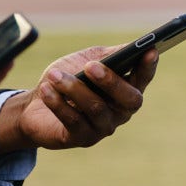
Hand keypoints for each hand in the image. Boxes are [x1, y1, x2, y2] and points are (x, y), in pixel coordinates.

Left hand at [0, 45, 157, 153]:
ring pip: (97, 108)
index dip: (148, 67)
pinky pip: (74, 121)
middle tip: (90, 66)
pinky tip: (46, 89)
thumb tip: (131, 47)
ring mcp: (104, 127)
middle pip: (129, 99)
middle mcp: (121, 111)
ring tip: (55, 75)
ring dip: (74, 89)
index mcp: (127, 89)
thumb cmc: (69, 78)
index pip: (143, 79)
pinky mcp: (82, 139)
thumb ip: (110, 55)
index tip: (149, 51)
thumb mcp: (88, 59)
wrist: (35, 105)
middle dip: (111, 81)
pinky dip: (58, 103)